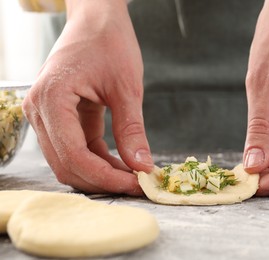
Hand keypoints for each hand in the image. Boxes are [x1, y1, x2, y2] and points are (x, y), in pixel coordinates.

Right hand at [22, 0, 152, 194]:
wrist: (97, 18)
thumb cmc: (109, 41)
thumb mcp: (126, 87)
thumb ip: (131, 129)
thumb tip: (141, 165)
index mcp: (51, 100)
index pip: (74, 155)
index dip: (107, 177)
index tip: (137, 185)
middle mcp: (40, 111)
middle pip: (67, 164)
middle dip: (103, 180)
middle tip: (137, 185)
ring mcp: (47, 115)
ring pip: (70, 160)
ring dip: (101, 172)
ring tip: (134, 175)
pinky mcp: (60, 117)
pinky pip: (77, 147)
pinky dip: (99, 159)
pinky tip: (123, 163)